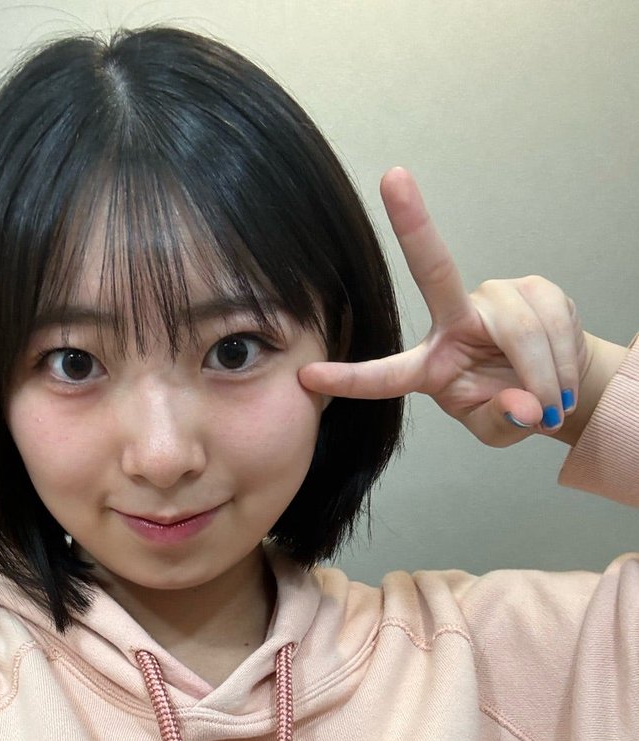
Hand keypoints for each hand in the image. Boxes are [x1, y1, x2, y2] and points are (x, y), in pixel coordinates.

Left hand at [298, 168, 590, 447]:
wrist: (559, 387)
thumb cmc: (512, 406)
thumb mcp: (498, 432)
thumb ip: (501, 423)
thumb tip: (525, 408)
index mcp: (429, 364)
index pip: (385, 375)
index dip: (349, 379)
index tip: (308, 374)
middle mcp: (453, 320)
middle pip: (435, 273)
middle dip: (412, 223)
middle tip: (393, 177)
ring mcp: (493, 298)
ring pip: (520, 330)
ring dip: (544, 373)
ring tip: (551, 404)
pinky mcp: (533, 287)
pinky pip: (552, 322)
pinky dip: (563, 360)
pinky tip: (561, 375)